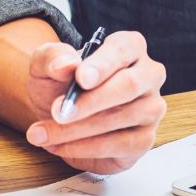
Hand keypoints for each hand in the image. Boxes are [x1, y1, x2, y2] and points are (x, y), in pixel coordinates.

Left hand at [25, 31, 166, 173]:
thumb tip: (65, 65)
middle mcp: (149, 75)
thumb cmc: (59, 84)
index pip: (123, 50)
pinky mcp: (144, 138)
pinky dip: (85, 148)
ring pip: (123, 118)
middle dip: (91, 101)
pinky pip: (121, 145)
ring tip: (44, 133)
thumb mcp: (46, 65)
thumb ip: (52, 58)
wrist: (59, 116)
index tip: (80, 79)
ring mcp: (151, 108)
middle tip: (58, 112)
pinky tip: (59, 145)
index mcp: (130, 47)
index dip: (102, 65)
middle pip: (130, 85)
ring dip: (79, 129)